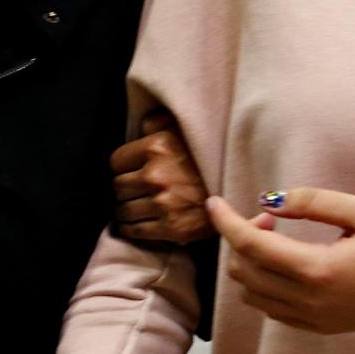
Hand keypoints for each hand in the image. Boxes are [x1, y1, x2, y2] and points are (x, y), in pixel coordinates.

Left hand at [112, 111, 209, 244]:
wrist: (237, 187)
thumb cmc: (209, 157)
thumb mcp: (183, 129)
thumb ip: (157, 122)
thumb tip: (140, 125)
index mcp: (155, 148)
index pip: (116, 162)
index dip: (123, 167)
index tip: (130, 171)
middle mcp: (155, 176)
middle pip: (118, 187)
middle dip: (126, 189)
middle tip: (135, 190)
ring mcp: (162, 204)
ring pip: (123, 211)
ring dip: (127, 210)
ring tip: (135, 207)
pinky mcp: (172, 228)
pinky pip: (135, 230)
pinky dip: (132, 228)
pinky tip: (137, 223)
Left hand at [205, 189, 354, 334]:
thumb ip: (313, 202)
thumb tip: (269, 200)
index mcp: (318, 271)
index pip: (250, 246)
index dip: (225, 222)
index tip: (213, 202)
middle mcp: (308, 302)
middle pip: (244, 271)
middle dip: (244, 238)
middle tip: (272, 217)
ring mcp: (313, 320)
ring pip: (253, 293)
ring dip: (252, 263)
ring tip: (281, 238)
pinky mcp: (320, 328)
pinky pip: (272, 309)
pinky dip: (264, 284)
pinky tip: (287, 264)